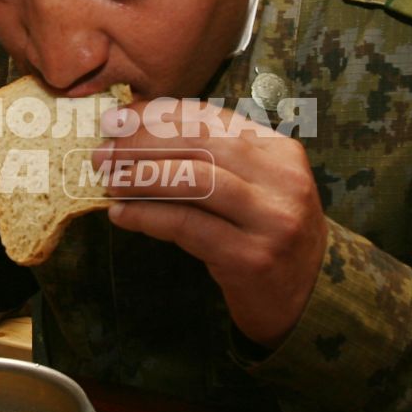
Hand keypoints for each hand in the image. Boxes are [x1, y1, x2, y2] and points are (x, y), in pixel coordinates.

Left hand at [97, 98, 327, 347]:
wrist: (307, 296)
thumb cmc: (265, 233)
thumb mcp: (251, 186)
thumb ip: (209, 158)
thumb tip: (136, 130)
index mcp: (280, 151)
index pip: (210, 118)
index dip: (156, 115)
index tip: (117, 120)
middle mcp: (281, 179)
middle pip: (199, 143)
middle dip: (142, 143)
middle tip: (103, 152)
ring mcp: (270, 218)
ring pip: (193, 180)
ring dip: (141, 177)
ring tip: (110, 182)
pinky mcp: (251, 256)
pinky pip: (186, 226)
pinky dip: (147, 216)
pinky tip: (122, 215)